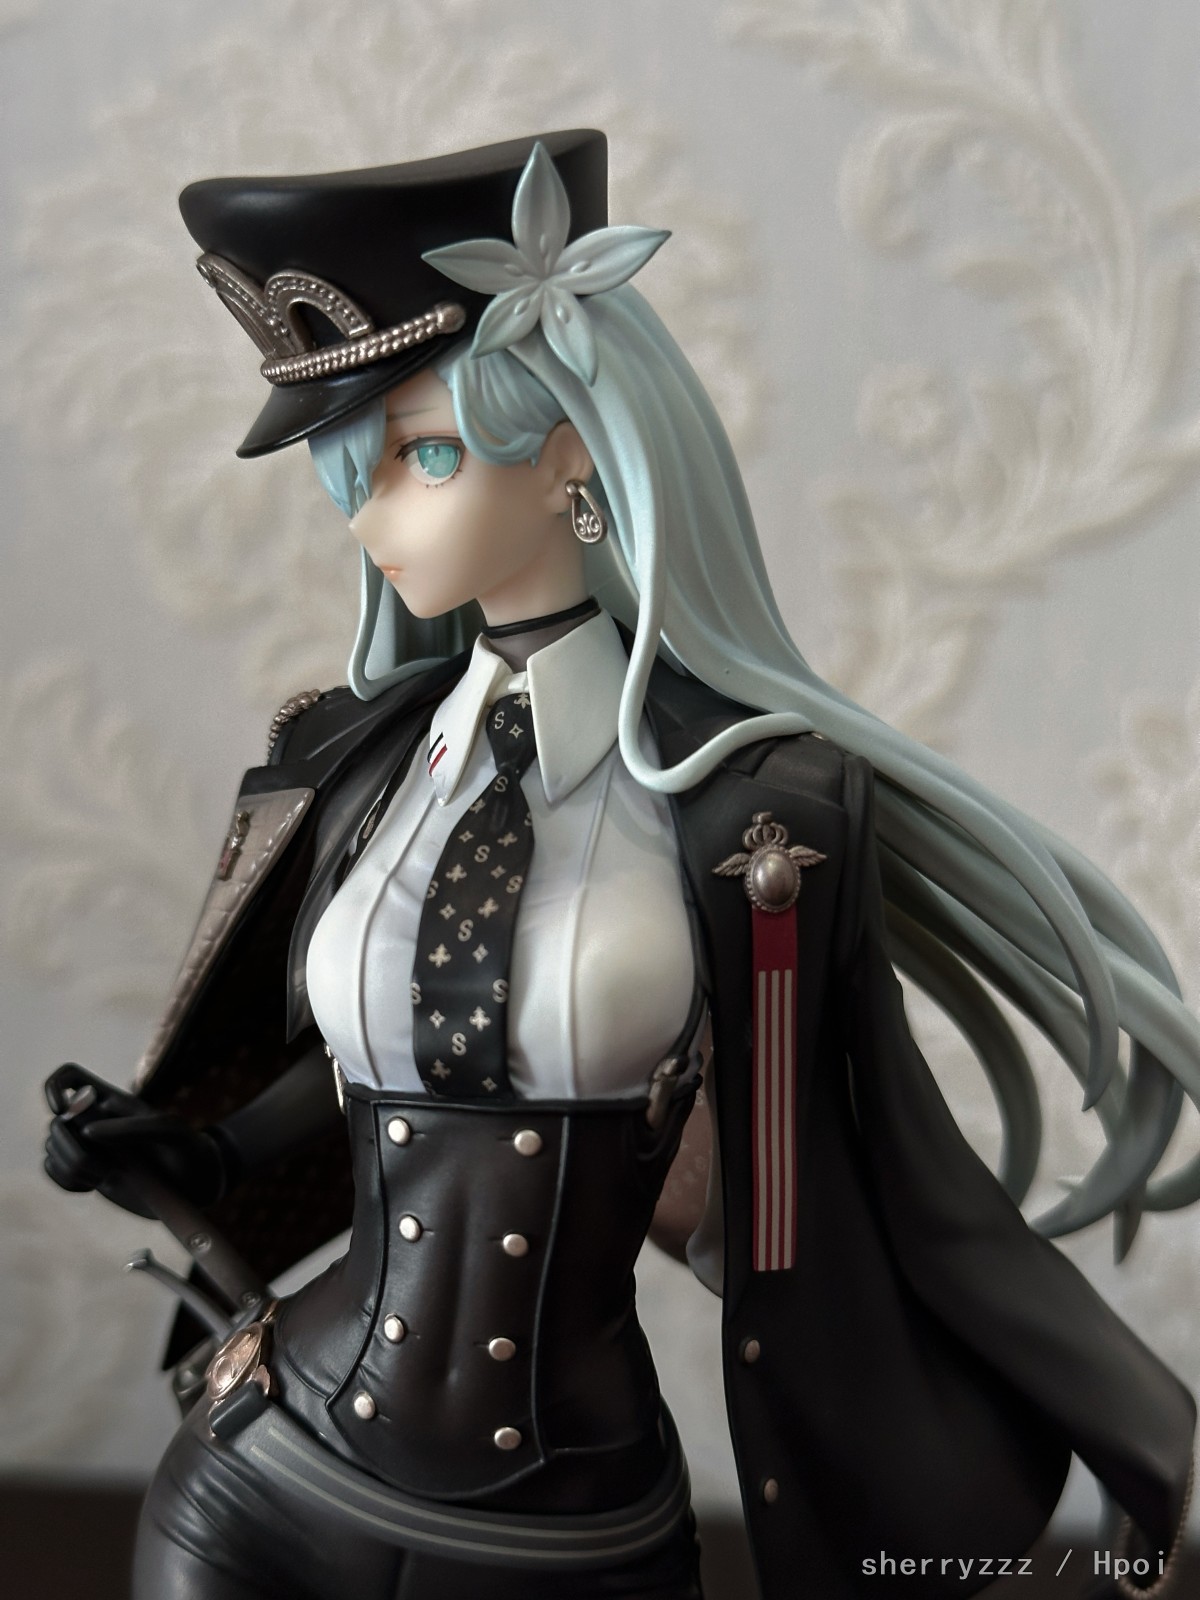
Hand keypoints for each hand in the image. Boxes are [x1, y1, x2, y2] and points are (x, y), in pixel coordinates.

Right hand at [44, 1063, 225, 1218]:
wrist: (193, 1187)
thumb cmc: (187, 1150)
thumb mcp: (171, 1132)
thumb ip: (133, 1127)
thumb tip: (89, 1132)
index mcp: (111, 1101)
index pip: (68, 1077)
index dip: (55, 1088)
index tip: (63, 1111)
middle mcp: (94, 1121)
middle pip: (55, 1123)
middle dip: (71, 1147)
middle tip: (108, 1166)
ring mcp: (88, 1147)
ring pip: (51, 1147)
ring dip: (72, 1166)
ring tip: (107, 1175)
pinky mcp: (86, 1172)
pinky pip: (52, 1171)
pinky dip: (66, 1180)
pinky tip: (93, 1185)